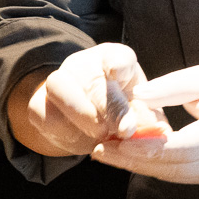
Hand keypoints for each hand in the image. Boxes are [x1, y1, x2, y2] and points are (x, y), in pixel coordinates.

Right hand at [21, 44, 162, 155]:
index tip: (117, 72)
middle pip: (89, 77)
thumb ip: (150, 121)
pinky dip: (65, 133)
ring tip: (104, 137)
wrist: (89, 120)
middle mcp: (84, 64)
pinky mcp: (39, 103)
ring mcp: (59, 80)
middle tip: (125, 130)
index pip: (117, 55)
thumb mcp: (142, 113)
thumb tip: (159, 133)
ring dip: (83, 118)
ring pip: (60, 89)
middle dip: (109, 107)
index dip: (117, 63)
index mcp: (115, 60)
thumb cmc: (123, 112)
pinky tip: (84, 142)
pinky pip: (46, 115)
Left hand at [92, 62, 198, 184]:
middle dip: (135, 160)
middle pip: (175, 167)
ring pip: (173, 176)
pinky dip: (151, 167)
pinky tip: (127, 157)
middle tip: (100, 149)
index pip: (186, 146)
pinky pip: (178, 175)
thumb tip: (137, 95)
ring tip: (106, 153)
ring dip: (138, 167)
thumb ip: (172, 87)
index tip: (118, 140)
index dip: (150, 147)